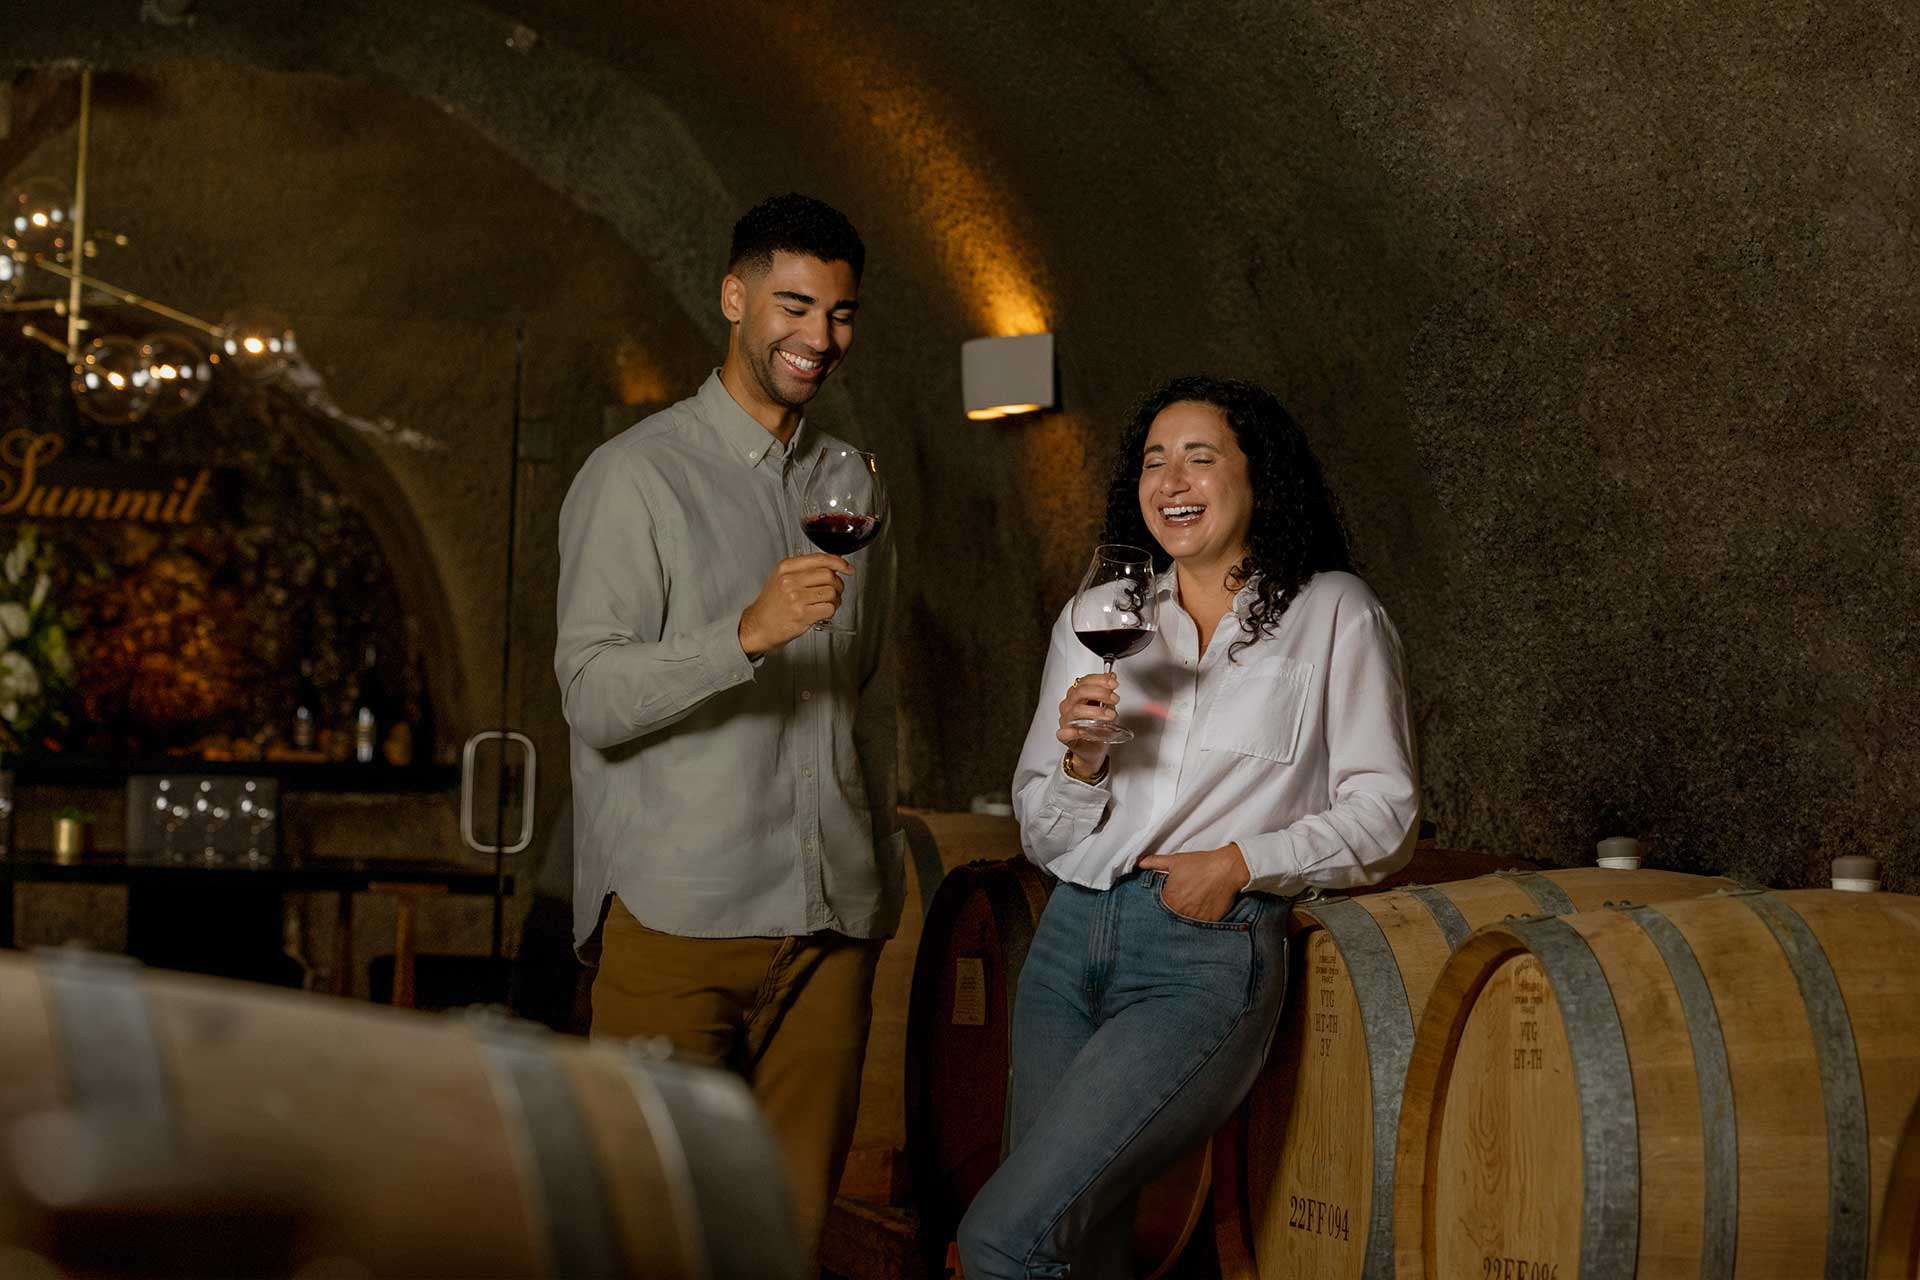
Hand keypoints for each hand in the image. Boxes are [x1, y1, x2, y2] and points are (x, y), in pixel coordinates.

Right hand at [739, 553, 854, 656]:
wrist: (757, 626)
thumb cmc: (772, 605)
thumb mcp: (782, 578)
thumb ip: (805, 570)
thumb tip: (834, 563)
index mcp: (786, 567)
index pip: (820, 559)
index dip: (839, 562)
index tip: (848, 568)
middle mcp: (790, 580)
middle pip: (829, 575)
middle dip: (838, 584)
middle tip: (835, 591)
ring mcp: (795, 597)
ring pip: (831, 593)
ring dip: (835, 600)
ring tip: (827, 604)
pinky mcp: (801, 614)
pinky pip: (829, 609)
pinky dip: (830, 612)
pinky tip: (822, 613)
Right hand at [1055, 672, 1117, 777]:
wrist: (1093, 749)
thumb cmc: (1097, 728)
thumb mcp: (1106, 707)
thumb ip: (1107, 693)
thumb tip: (1112, 677)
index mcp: (1077, 696)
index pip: (1084, 682)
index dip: (1099, 680)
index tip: (1113, 684)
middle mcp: (1069, 706)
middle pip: (1079, 693)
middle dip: (1100, 693)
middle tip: (1114, 699)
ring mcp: (1066, 721)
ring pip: (1076, 710)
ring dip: (1095, 711)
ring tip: (1110, 716)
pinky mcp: (1065, 737)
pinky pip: (1064, 732)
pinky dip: (1072, 731)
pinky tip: (1082, 731)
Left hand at [1137, 844, 1251, 921]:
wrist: (1227, 869)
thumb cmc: (1201, 864)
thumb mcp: (1174, 861)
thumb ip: (1154, 863)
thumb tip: (1140, 863)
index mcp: (1169, 898)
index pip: (1156, 910)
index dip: (1158, 907)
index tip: (1162, 904)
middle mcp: (1180, 912)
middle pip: (1170, 918)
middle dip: (1170, 914)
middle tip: (1177, 906)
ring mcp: (1195, 919)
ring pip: (1184, 924)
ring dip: (1183, 919)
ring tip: (1188, 910)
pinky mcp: (1209, 922)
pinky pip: (1200, 927)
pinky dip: (1198, 922)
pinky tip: (1199, 914)